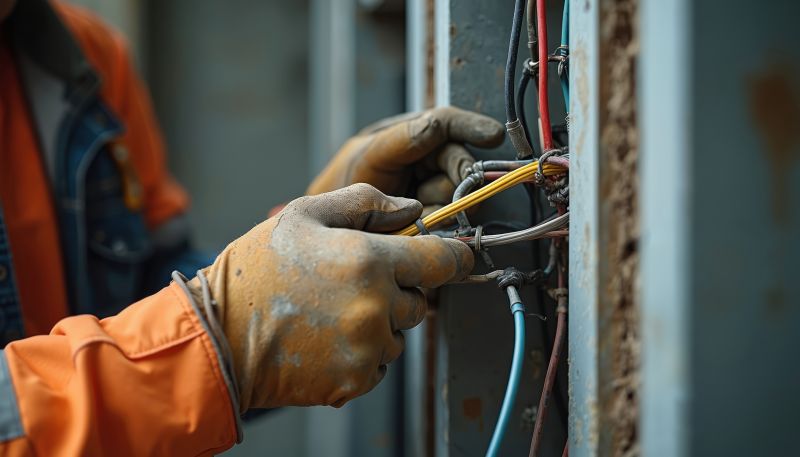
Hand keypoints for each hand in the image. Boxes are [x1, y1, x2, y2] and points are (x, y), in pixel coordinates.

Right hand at [188, 184, 473, 409]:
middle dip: (399, 288)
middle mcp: (376, 308)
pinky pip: (379, 362)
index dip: (453, 255)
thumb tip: (411, 209)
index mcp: (368, 260)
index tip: (454, 255)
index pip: (443, 260)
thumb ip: (365, 202)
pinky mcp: (355, 380)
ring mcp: (367, 349)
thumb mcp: (305, 215)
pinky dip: (363, 350)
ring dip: (379, 321)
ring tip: (331, 310)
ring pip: (399, 332)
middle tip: (353, 281)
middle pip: (420, 298)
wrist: (219, 337)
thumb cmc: (257, 273)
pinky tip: (327, 336)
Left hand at [308, 107, 503, 210]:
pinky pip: (451, 220)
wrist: (329, 231)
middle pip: (458, 162)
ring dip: (441, 207)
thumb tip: (436, 125)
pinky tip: (416, 228)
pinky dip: (437, 226)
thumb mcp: (367, 156)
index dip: (471, 127)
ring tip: (412, 216)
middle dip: (456, 180)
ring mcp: (431, 189)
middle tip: (438, 196)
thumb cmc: (339, 186)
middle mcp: (426, 159)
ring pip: (459, 194)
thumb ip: (403, 139)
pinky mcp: (435, 219)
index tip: (492, 135)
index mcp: (409, 135)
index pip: (445, 123)